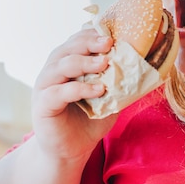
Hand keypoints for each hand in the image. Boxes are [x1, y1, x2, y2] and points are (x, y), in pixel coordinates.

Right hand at [30, 28, 116, 159]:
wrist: (71, 151)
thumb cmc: (89, 121)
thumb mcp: (109, 97)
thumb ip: (118, 81)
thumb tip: (142, 66)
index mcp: (67, 63)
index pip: (78, 41)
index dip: (93, 35)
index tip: (113, 33)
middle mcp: (53, 70)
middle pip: (68, 48)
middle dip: (89, 42)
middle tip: (109, 43)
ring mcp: (45, 86)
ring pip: (62, 65)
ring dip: (84, 62)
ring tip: (105, 63)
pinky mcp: (42, 105)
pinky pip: (59, 92)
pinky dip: (79, 88)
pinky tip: (98, 90)